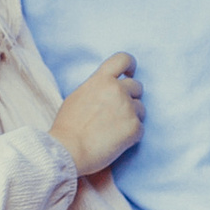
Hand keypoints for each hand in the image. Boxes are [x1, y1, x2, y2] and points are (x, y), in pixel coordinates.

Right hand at [53, 49, 142, 172]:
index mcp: (102, 79)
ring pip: (141, 109)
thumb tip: (107, 88)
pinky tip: (116, 141)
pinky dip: (131, 135)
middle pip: (137, 87)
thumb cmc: (67, 127)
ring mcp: (128, 108)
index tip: (130, 73)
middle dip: (131, 97)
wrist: (69, 150)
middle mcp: (117, 90)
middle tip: (118, 113)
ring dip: (132, 117)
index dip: (130, 65)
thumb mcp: (78, 95)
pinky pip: (140, 129)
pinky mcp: (134, 128)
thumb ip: (96, 88)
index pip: (123, 59)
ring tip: (113, 130)